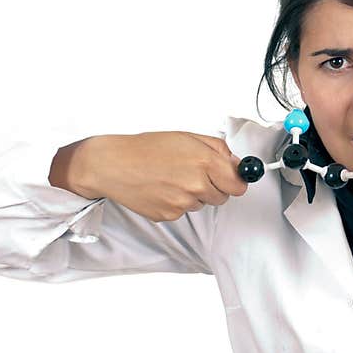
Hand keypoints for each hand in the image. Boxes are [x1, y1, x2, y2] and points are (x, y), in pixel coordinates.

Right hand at [63, 131, 247, 221]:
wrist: (114, 164)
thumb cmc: (148, 148)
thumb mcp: (188, 137)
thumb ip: (219, 149)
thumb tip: (238, 164)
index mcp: (205, 161)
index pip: (239, 184)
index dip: (235, 180)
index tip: (231, 177)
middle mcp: (196, 184)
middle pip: (223, 197)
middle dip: (214, 186)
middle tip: (194, 173)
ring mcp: (182, 202)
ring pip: (202, 204)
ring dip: (194, 194)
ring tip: (173, 178)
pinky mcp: (169, 215)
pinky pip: (184, 212)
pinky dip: (177, 202)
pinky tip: (163, 188)